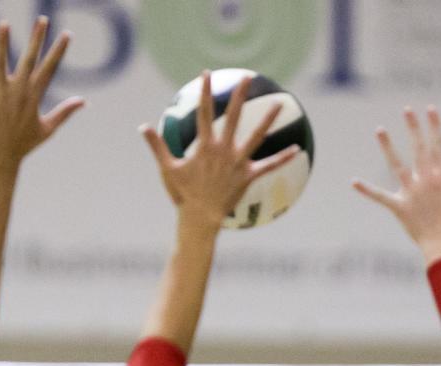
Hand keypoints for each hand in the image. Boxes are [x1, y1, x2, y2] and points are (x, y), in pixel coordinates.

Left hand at [0, 17, 83, 173]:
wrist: (2, 158)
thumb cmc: (24, 144)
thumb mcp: (48, 128)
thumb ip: (65, 112)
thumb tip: (83, 102)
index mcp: (34, 97)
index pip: (49, 69)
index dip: (58, 51)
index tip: (66, 34)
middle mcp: (18, 92)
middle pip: (29, 60)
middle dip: (37, 39)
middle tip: (43, 20)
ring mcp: (0, 95)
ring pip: (0, 63)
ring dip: (2, 43)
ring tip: (4, 24)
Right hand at [140, 71, 299, 229]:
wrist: (200, 217)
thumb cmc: (183, 194)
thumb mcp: (167, 169)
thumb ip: (157, 146)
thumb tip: (142, 127)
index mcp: (205, 145)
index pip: (204, 112)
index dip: (204, 92)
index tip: (206, 74)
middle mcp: (223, 150)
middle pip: (233, 117)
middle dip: (239, 95)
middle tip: (247, 77)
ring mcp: (237, 163)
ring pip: (256, 136)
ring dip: (268, 119)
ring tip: (280, 104)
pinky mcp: (248, 176)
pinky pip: (269, 166)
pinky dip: (283, 158)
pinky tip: (297, 150)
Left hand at [353, 107, 440, 264]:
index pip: (438, 145)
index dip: (434, 126)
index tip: (429, 108)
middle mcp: (427, 180)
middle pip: (419, 149)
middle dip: (413, 128)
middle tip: (406, 109)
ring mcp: (412, 193)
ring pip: (397, 166)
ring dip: (388, 147)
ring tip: (379, 129)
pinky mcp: (400, 208)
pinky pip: (381, 197)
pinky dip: (367, 191)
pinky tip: (354, 182)